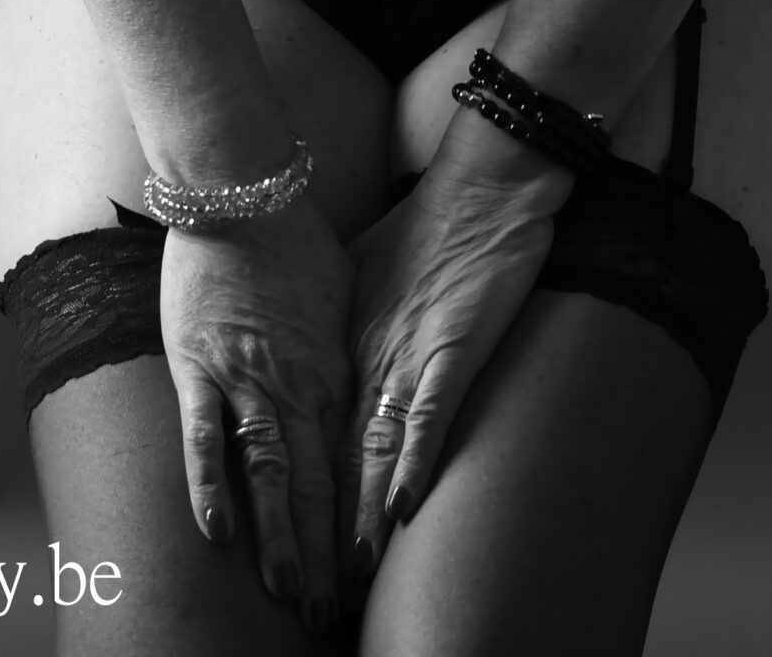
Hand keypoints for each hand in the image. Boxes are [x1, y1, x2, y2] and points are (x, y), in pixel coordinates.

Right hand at [161, 195, 354, 632]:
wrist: (244, 191)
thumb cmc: (294, 238)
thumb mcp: (342, 299)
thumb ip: (346, 350)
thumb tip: (362, 386)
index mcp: (334, 375)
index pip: (349, 467)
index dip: (354, 525)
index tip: (360, 576)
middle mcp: (299, 388)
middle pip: (315, 486)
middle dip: (321, 556)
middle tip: (325, 614)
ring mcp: (248, 380)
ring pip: (269, 474)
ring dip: (280, 539)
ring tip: (287, 594)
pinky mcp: (201, 366)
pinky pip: (207, 435)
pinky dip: (212, 484)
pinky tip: (219, 531)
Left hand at [335, 123, 571, 604]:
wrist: (479, 185)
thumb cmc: (429, 224)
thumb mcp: (368, 277)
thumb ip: (349, 320)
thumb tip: (332, 354)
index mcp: (350, 345)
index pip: (321, 434)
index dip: (306, 493)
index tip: (291, 543)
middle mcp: (371, 358)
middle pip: (342, 454)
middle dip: (327, 526)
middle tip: (311, 586)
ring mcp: (410, 357)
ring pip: (377, 448)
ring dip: (364, 514)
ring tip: (348, 570)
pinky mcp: (453, 350)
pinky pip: (428, 417)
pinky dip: (414, 463)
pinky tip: (402, 508)